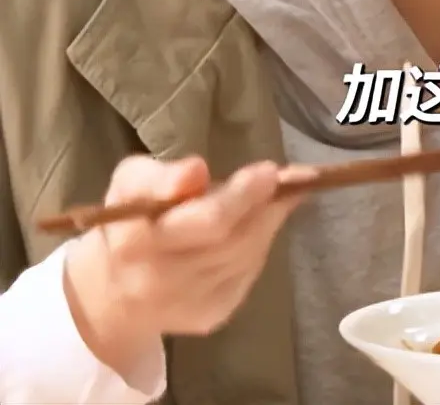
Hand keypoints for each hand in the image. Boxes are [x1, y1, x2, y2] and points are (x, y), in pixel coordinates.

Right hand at [63, 155, 302, 384]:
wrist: (113, 292)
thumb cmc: (129, 220)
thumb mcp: (131, 183)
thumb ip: (160, 176)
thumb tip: (195, 171)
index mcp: (137, 242)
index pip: (202, 221)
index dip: (240, 196)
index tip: (268, 170)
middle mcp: (161, 280)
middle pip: (230, 239)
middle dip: (260, 203)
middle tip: (281, 176)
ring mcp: (189, 303)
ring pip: (246, 253)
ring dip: (267, 219)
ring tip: (277, 191)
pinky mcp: (211, 315)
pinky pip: (249, 271)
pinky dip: (260, 242)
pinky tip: (260, 221)